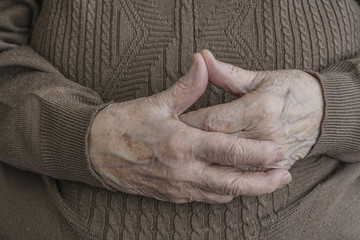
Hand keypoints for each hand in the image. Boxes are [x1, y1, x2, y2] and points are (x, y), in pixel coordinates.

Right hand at [88, 53, 290, 203]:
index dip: (258, 154)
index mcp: (183, 143)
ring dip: (246, 190)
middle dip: (263, 182)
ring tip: (266, 182)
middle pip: (233, 182)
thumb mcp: (157, 102)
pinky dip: (223, 193)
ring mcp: (178, 187)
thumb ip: (187, 86)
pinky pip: (204, 198)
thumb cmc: (125, 124)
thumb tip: (204, 61)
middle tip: (284, 175)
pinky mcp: (171, 196)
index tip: (279, 152)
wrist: (96, 151)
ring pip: (221, 195)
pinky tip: (232, 185)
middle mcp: (183, 170)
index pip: (230, 151)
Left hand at [181, 50, 323, 169]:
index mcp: (258, 109)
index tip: (173, 123)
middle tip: (172, 144)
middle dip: (192, 144)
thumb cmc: (290, 89)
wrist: (323, 110)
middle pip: (217, 145)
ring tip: (185, 161)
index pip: (212, 121)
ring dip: (206, 163)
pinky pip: (246, 177)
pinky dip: (226, 175)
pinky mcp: (276, 167)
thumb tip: (201, 58)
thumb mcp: (260, 78)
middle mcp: (264, 134)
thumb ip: (227, 73)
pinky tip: (209, 173)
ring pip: (228, 166)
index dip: (189, 123)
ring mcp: (271, 154)